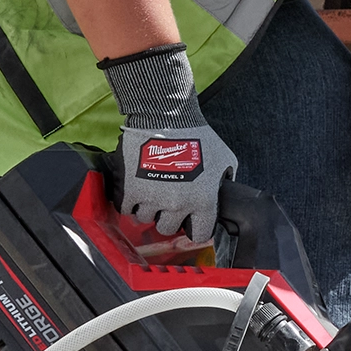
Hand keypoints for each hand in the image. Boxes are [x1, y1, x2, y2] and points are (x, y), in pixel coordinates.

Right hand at [101, 43, 235, 242]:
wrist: (166, 117)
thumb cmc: (198, 135)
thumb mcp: (224, 158)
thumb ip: (226, 179)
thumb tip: (224, 189)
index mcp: (203, 201)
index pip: (200, 233)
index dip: (196, 228)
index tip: (191, 222)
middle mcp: (177, 205)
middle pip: (168, 227)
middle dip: (168, 217)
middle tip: (167, 203)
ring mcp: (151, 198)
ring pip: (145, 218)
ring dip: (147, 208)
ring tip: (150, 192)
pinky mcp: (129, 189)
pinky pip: (125, 208)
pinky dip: (128, 201)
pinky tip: (134, 190)